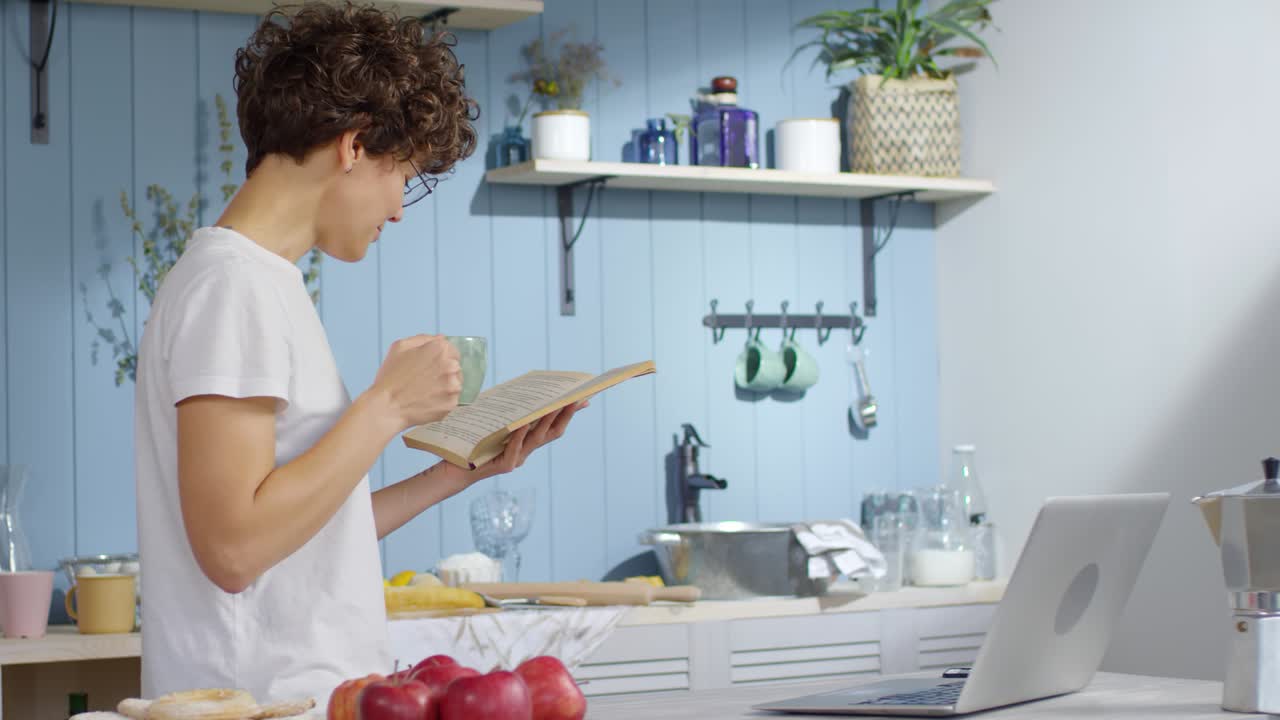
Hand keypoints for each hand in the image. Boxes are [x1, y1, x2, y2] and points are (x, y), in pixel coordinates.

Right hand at [368, 335, 460, 428]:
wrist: (387, 407)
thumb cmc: (391, 378)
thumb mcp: (400, 347)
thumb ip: (423, 339)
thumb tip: (439, 338)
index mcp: (439, 349)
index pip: (451, 350)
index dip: (440, 358)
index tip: (432, 366)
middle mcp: (450, 365)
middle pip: (454, 366)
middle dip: (443, 371)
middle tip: (426, 380)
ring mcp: (453, 385)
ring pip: (455, 383)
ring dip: (445, 386)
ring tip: (426, 391)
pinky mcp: (452, 403)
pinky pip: (452, 399)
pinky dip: (442, 400)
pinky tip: (428, 401)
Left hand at [470, 400, 587, 479]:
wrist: (452, 469)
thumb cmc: (471, 443)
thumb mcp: (492, 424)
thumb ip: (508, 412)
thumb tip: (520, 390)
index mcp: (525, 442)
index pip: (553, 426)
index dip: (569, 413)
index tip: (583, 397)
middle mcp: (525, 452)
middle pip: (552, 433)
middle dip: (565, 415)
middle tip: (575, 398)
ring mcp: (515, 460)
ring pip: (536, 439)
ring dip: (547, 421)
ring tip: (554, 404)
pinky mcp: (503, 467)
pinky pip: (515, 447)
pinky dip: (520, 434)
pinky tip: (523, 421)